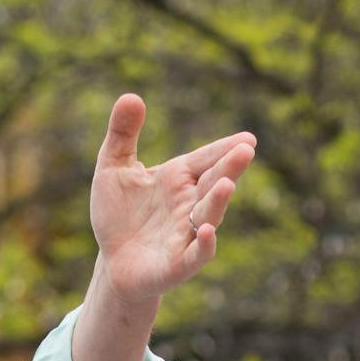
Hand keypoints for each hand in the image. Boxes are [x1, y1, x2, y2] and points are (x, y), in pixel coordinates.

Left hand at [89, 94, 255, 303]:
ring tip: (226, 184)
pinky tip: (207, 232)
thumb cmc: (119, 215)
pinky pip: (195, 254)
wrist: (114, 262)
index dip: (224, 149)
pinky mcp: (177, 264)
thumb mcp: (113, 170)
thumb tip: (130, 96)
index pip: (205, 159)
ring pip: (208, 216)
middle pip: (212, 183)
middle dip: (229, 168)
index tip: (246, 139)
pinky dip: (203, 245)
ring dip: (218, 202)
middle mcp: (188, 205)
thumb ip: (122, 135)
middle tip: (246, 150)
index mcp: (178, 179)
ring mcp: (186, 235)